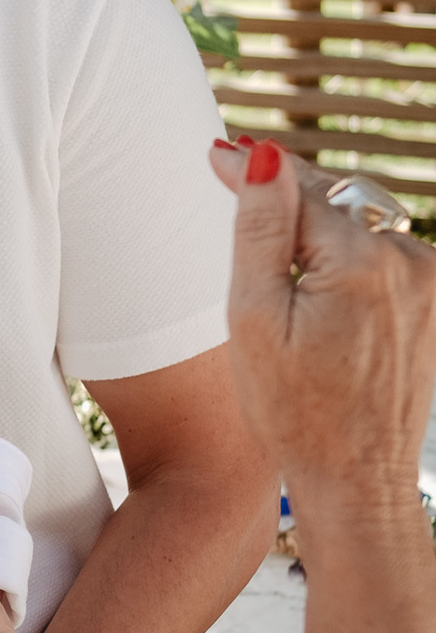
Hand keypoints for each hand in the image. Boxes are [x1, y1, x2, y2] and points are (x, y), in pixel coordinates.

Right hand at [211, 140, 435, 508]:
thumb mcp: (255, 321)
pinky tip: (323, 299)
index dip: (252, 173)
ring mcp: (429, 280)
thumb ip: (260, 231)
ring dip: (321, 235)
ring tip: (286, 274)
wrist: (356, 477)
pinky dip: (349, 262)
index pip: (297, 190)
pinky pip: (383, 256)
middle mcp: (408, 260)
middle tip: (236, 187)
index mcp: (360, 263)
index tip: (217, 154)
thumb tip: (264, 158)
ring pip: (358, 227)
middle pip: (333, 202)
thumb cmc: (294, 411)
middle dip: (288, 201)